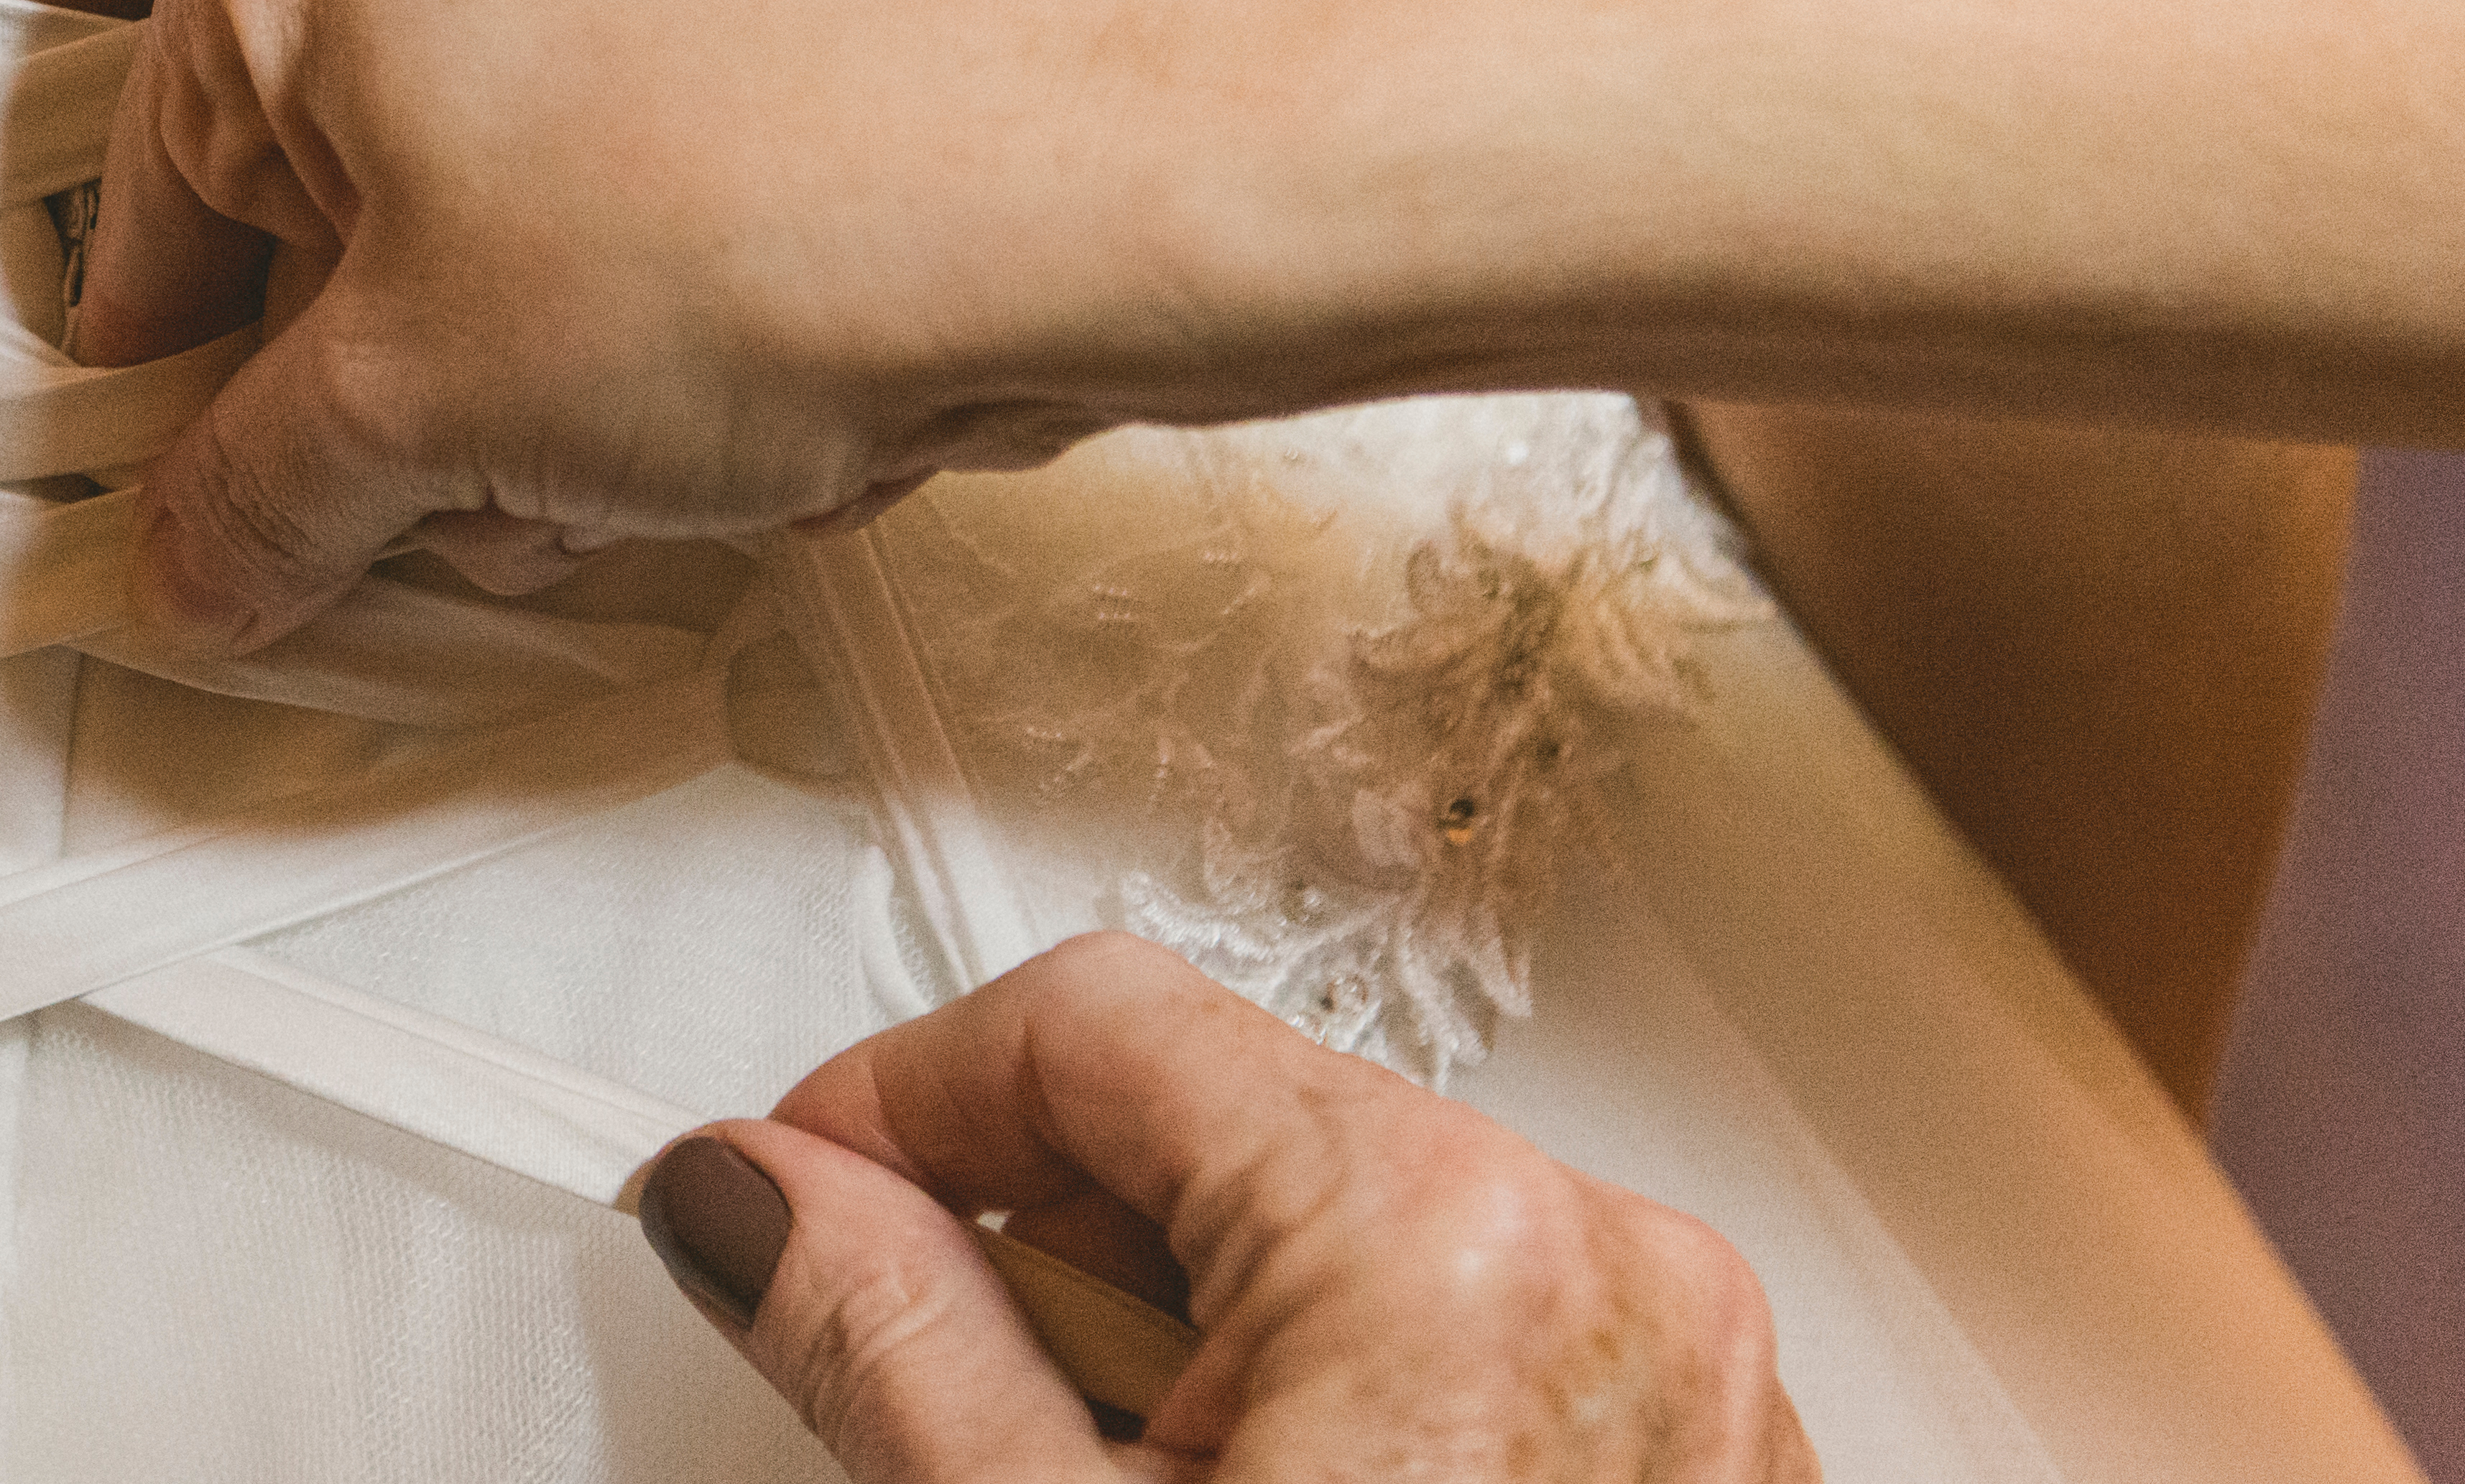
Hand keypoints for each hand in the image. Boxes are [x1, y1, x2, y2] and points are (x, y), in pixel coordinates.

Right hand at [82, 0, 1291, 648]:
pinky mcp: (726, 50)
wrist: (1095, 195)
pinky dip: (663, 360)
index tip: (230, 529)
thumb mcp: (419, 414)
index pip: (143, 237)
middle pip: (317, 264)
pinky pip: (614, 254)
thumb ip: (256, 502)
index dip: (195, 418)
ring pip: (478, 283)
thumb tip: (195, 557)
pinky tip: (759, 403)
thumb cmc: (761, 215)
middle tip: (497, 484)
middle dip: (409, 422)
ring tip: (658, 438)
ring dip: (548, 419)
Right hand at [644, 933, 1814, 1479]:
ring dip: (1189, 1349)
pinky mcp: (1707, 1472)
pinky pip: (1463, 1349)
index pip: (1091, 1025)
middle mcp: (1608, 1269)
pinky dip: (1330, 1419)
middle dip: (1055, 1256)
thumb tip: (757, 1194)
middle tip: (954, 1416)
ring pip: (1337, 1244)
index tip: (793, 1194)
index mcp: (1443, 1240)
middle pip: (1222, 1128)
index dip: (897, 1100)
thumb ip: (884, 1337)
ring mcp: (1688, 1379)